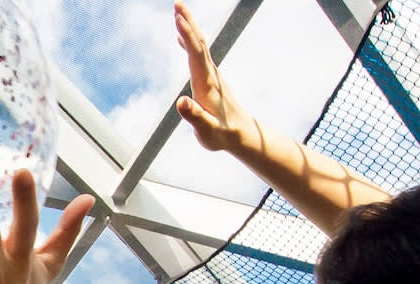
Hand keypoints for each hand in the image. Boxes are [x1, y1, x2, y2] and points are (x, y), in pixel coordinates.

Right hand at [173, 1, 256, 151]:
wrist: (241, 134)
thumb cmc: (223, 135)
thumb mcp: (207, 131)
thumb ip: (195, 117)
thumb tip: (180, 103)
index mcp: (207, 84)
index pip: (196, 55)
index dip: (188, 36)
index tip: (178, 19)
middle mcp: (210, 74)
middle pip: (199, 43)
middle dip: (189, 22)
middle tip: (178, 3)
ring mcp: (211, 74)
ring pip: (199, 45)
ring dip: (189, 27)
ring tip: (178, 11)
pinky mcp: (209, 77)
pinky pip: (197, 54)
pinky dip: (189, 42)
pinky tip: (180, 37)